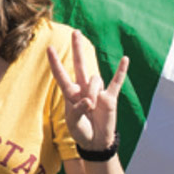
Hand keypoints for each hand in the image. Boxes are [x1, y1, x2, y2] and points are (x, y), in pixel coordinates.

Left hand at [47, 30, 127, 151]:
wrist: (96, 142)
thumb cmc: (81, 131)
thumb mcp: (73, 123)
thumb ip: (78, 110)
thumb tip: (89, 100)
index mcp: (70, 93)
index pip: (61, 75)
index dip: (55, 62)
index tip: (48, 48)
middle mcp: (83, 88)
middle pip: (80, 64)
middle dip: (77, 48)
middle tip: (75, 32)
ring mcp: (97, 91)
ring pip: (95, 80)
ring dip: (93, 92)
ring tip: (93, 109)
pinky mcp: (110, 97)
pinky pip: (116, 81)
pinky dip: (121, 70)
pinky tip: (125, 59)